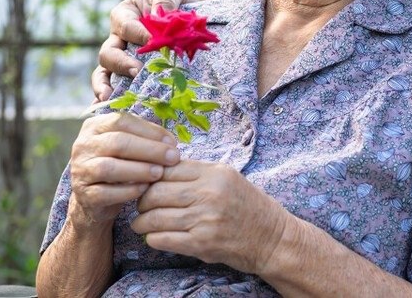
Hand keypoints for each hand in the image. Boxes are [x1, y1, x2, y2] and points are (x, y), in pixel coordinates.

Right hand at [67, 112, 181, 226]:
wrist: (95, 198)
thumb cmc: (118, 164)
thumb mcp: (126, 145)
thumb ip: (144, 137)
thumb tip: (170, 141)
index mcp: (94, 126)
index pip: (122, 121)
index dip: (149, 130)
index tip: (172, 141)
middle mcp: (83, 145)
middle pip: (117, 142)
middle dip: (150, 149)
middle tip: (173, 157)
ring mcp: (80, 170)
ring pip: (109, 167)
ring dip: (139, 170)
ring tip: (160, 172)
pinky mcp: (84, 194)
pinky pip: (106, 192)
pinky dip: (128, 190)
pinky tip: (145, 188)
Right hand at [93, 0, 201, 101]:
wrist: (189, 14)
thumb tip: (159, 14)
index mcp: (124, 15)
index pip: (126, 26)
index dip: (138, 34)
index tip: (153, 42)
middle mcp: (118, 39)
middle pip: (109, 53)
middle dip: (121, 63)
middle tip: (136, 71)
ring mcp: (122, 59)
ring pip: (105, 72)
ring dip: (105, 85)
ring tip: (110, 97)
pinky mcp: (131, 75)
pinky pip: (115, 87)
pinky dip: (110, 98)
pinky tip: (110, 109)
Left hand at [131, 161, 291, 275]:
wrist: (271, 237)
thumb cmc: (247, 205)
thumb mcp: (227, 177)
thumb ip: (196, 172)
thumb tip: (159, 168)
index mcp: (214, 173)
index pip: (167, 168)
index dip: (150, 176)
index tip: (146, 183)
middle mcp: (209, 194)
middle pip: (156, 192)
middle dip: (142, 200)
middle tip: (141, 206)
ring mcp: (205, 220)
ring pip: (155, 217)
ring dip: (142, 222)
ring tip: (141, 223)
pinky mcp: (202, 244)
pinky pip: (163, 240)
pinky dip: (152, 238)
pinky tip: (154, 236)